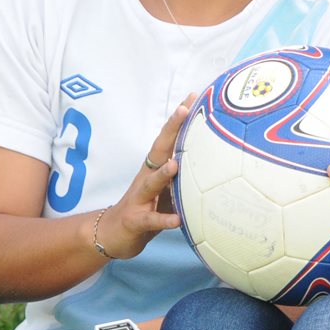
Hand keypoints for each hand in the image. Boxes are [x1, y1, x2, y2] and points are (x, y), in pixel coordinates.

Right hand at [93, 97, 193, 260]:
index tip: (193, 97)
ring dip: (163, 173)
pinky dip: (165, 219)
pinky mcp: (136, 220)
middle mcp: (146, 177)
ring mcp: (139, 198)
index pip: (168, 138)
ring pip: (151, 183)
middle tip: (184, 110)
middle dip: (171, 130)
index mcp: (155, 167)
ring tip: (176, 164)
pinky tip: (178, 219)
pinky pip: (152, 220)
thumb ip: (184, 175)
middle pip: (158, 150)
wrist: (113, 233)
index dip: (179, 119)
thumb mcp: (167, 188)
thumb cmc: (148, 207)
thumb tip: (216, 159)